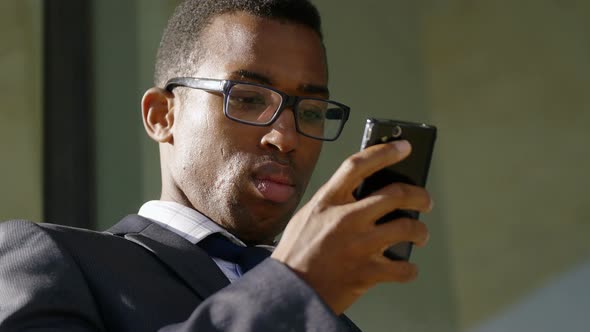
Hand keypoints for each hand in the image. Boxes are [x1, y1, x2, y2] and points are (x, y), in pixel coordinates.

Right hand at [271, 140, 432, 314]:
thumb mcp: (308, 217)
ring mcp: (359, 245)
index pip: (358, 165)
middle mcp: (346, 218)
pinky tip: (406, 267)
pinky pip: (404, 268)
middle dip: (419, 195)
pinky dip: (410, 268)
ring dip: (420, 231)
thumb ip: (333, 204)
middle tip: (425, 200)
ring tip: (420, 235)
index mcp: (328, 202)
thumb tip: (365, 195)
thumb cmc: (296, 254)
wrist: (289, 292)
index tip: (404, 147)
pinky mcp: (367, 272)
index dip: (384, 151)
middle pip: (396, 193)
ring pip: (408, 227)